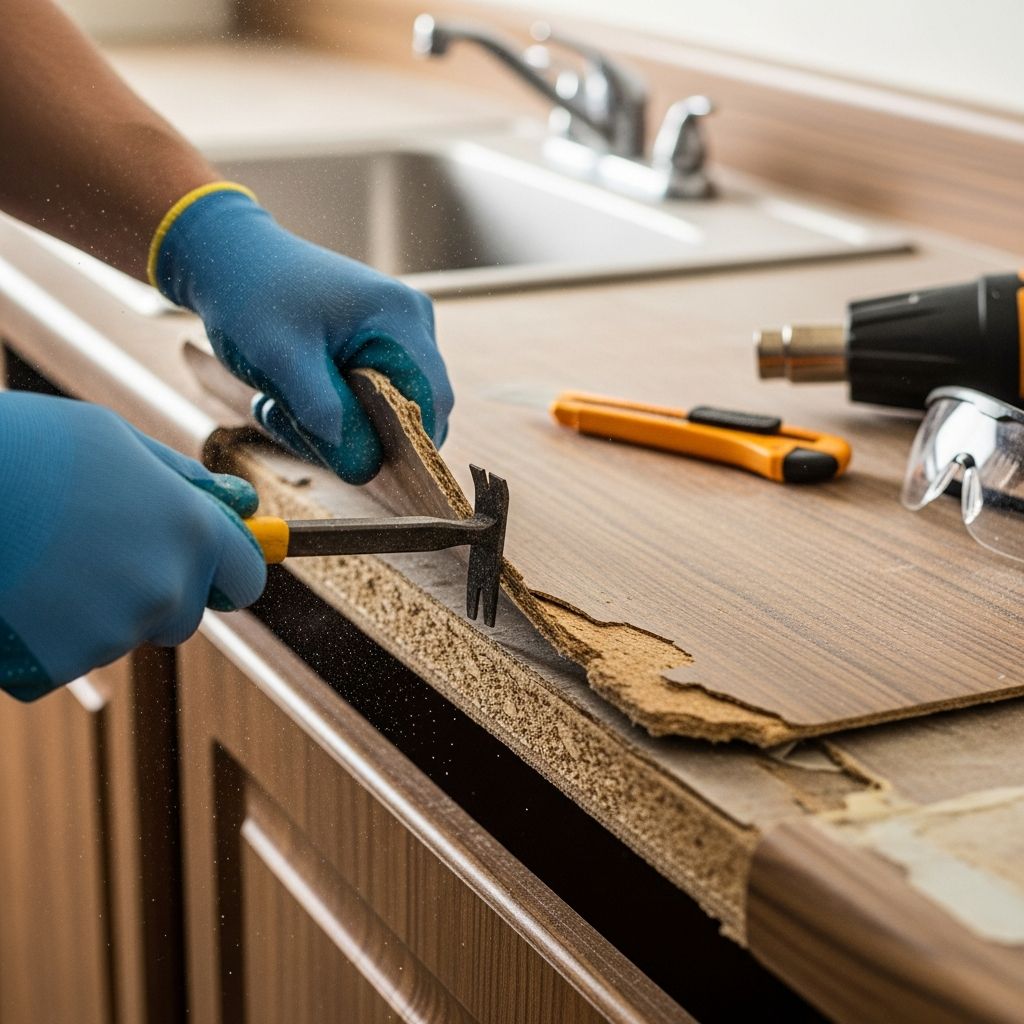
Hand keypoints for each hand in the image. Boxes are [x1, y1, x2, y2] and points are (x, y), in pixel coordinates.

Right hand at [0, 394, 265, 699]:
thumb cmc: (28, 448)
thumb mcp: (115, 441)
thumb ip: (180, 479)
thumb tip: (237, 503)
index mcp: (192, 530)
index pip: (245, 577)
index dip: (226, 573)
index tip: (207, 569)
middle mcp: (167, 586)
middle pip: (183, 614)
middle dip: (154, 593)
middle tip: (96, 553)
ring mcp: (116, 630)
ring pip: (122, 633)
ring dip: (95, 611)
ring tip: (42, 560)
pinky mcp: (62, 663)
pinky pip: (69, 656)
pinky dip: (48, 635)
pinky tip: (18, 591)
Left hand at [152, 187, 453, 483]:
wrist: (228, 258)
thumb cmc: (252, 297)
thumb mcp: (281, 361)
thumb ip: (326, 415)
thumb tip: (366, 469)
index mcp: (400, 319)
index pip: (432, 401)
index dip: (407, 445)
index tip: (354, 464)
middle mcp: (411, 325)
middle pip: (408, 412)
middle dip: (352, 434)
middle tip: (286, 420)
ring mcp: (397, 336)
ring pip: (383, 414)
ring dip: (331, 425)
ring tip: (277, 404)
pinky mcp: (377, 348)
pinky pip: (367, 402)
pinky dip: (328, 411)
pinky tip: (288, 394)